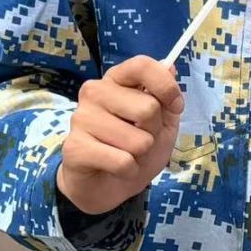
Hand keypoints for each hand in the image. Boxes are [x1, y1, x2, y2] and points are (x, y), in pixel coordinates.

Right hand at [56, 55, 185, 215]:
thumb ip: (167, 98)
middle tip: (141, 140)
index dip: (166, 87)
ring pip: (137, 140)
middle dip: (154, 131)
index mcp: (116, 79)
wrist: (107, 185)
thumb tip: (169, 66)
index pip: (141, 65)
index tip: (176, 106)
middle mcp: (94, 92)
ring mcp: (81, 118)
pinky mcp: (74, 147)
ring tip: (126, 154)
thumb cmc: (136, 148)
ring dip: (141, 155)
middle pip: (147, 108)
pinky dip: (129, 170)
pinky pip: (122, 161)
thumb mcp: (163, 123)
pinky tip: (117, 168)